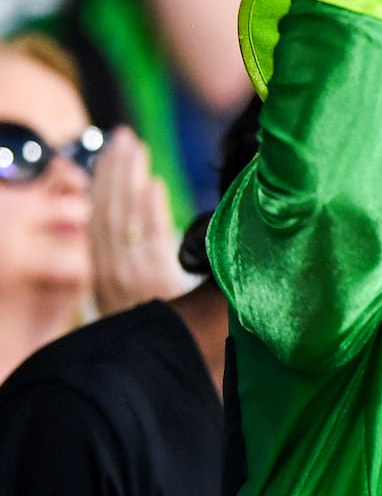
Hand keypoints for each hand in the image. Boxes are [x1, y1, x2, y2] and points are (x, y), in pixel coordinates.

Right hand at [89, 128, 187, 314]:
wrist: (172, 358)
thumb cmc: (165, 325)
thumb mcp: (138, 292)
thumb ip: (137, 253)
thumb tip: (146, 204)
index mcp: (101, 275)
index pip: (96, 219)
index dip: (100, 182)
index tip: (110, 151)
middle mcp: (109, 275)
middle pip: (106, 213)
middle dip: (113, 171)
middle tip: (124, 137)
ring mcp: (130, 278)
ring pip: (124, 220)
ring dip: (129, 180)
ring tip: (138, 148)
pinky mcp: (155, 283)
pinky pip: (149, 241)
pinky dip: (150, 210)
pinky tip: (153, 184)